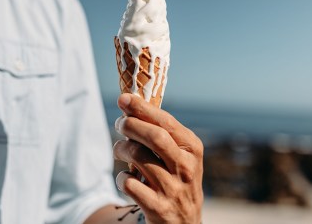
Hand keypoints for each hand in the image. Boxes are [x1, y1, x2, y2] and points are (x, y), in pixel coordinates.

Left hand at [113, 93, 203, 223]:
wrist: (184, 222)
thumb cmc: (177, 179)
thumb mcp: (179, 155)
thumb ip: (162, 133)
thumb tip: (131, 106)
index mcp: (192, 149)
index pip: (166, 122)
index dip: (142, 108)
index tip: (124, 99)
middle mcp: (186, 167)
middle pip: (154, 136)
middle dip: (131, 125)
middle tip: (119, 123)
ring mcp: (173, 189)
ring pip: (138, 157)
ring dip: (121, 148)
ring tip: (120, 148)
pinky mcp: (158, 207)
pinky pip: (130, 184)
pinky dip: (121, 177)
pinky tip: (125, 177)